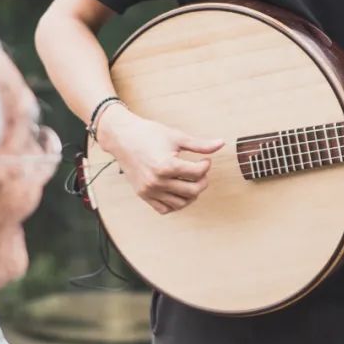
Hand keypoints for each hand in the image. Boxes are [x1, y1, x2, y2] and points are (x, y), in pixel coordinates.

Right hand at [97, 106, 222, 215]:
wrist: (122, 138)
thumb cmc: (149, 134)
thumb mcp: (176, 137)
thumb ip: (199, 144)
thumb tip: (221, 143)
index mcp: (167, 165)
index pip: (197, 173)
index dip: (206, 165)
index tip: (205, 159)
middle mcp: (157, 181)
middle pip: (192, 191)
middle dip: (202, 181)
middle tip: (200, 172)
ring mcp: (149, 190)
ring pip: (180, 204)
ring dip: (190, 195)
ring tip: (190, 181)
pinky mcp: (143, 195)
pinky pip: (164, 209)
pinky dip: (175, 203)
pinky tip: (178, 190)